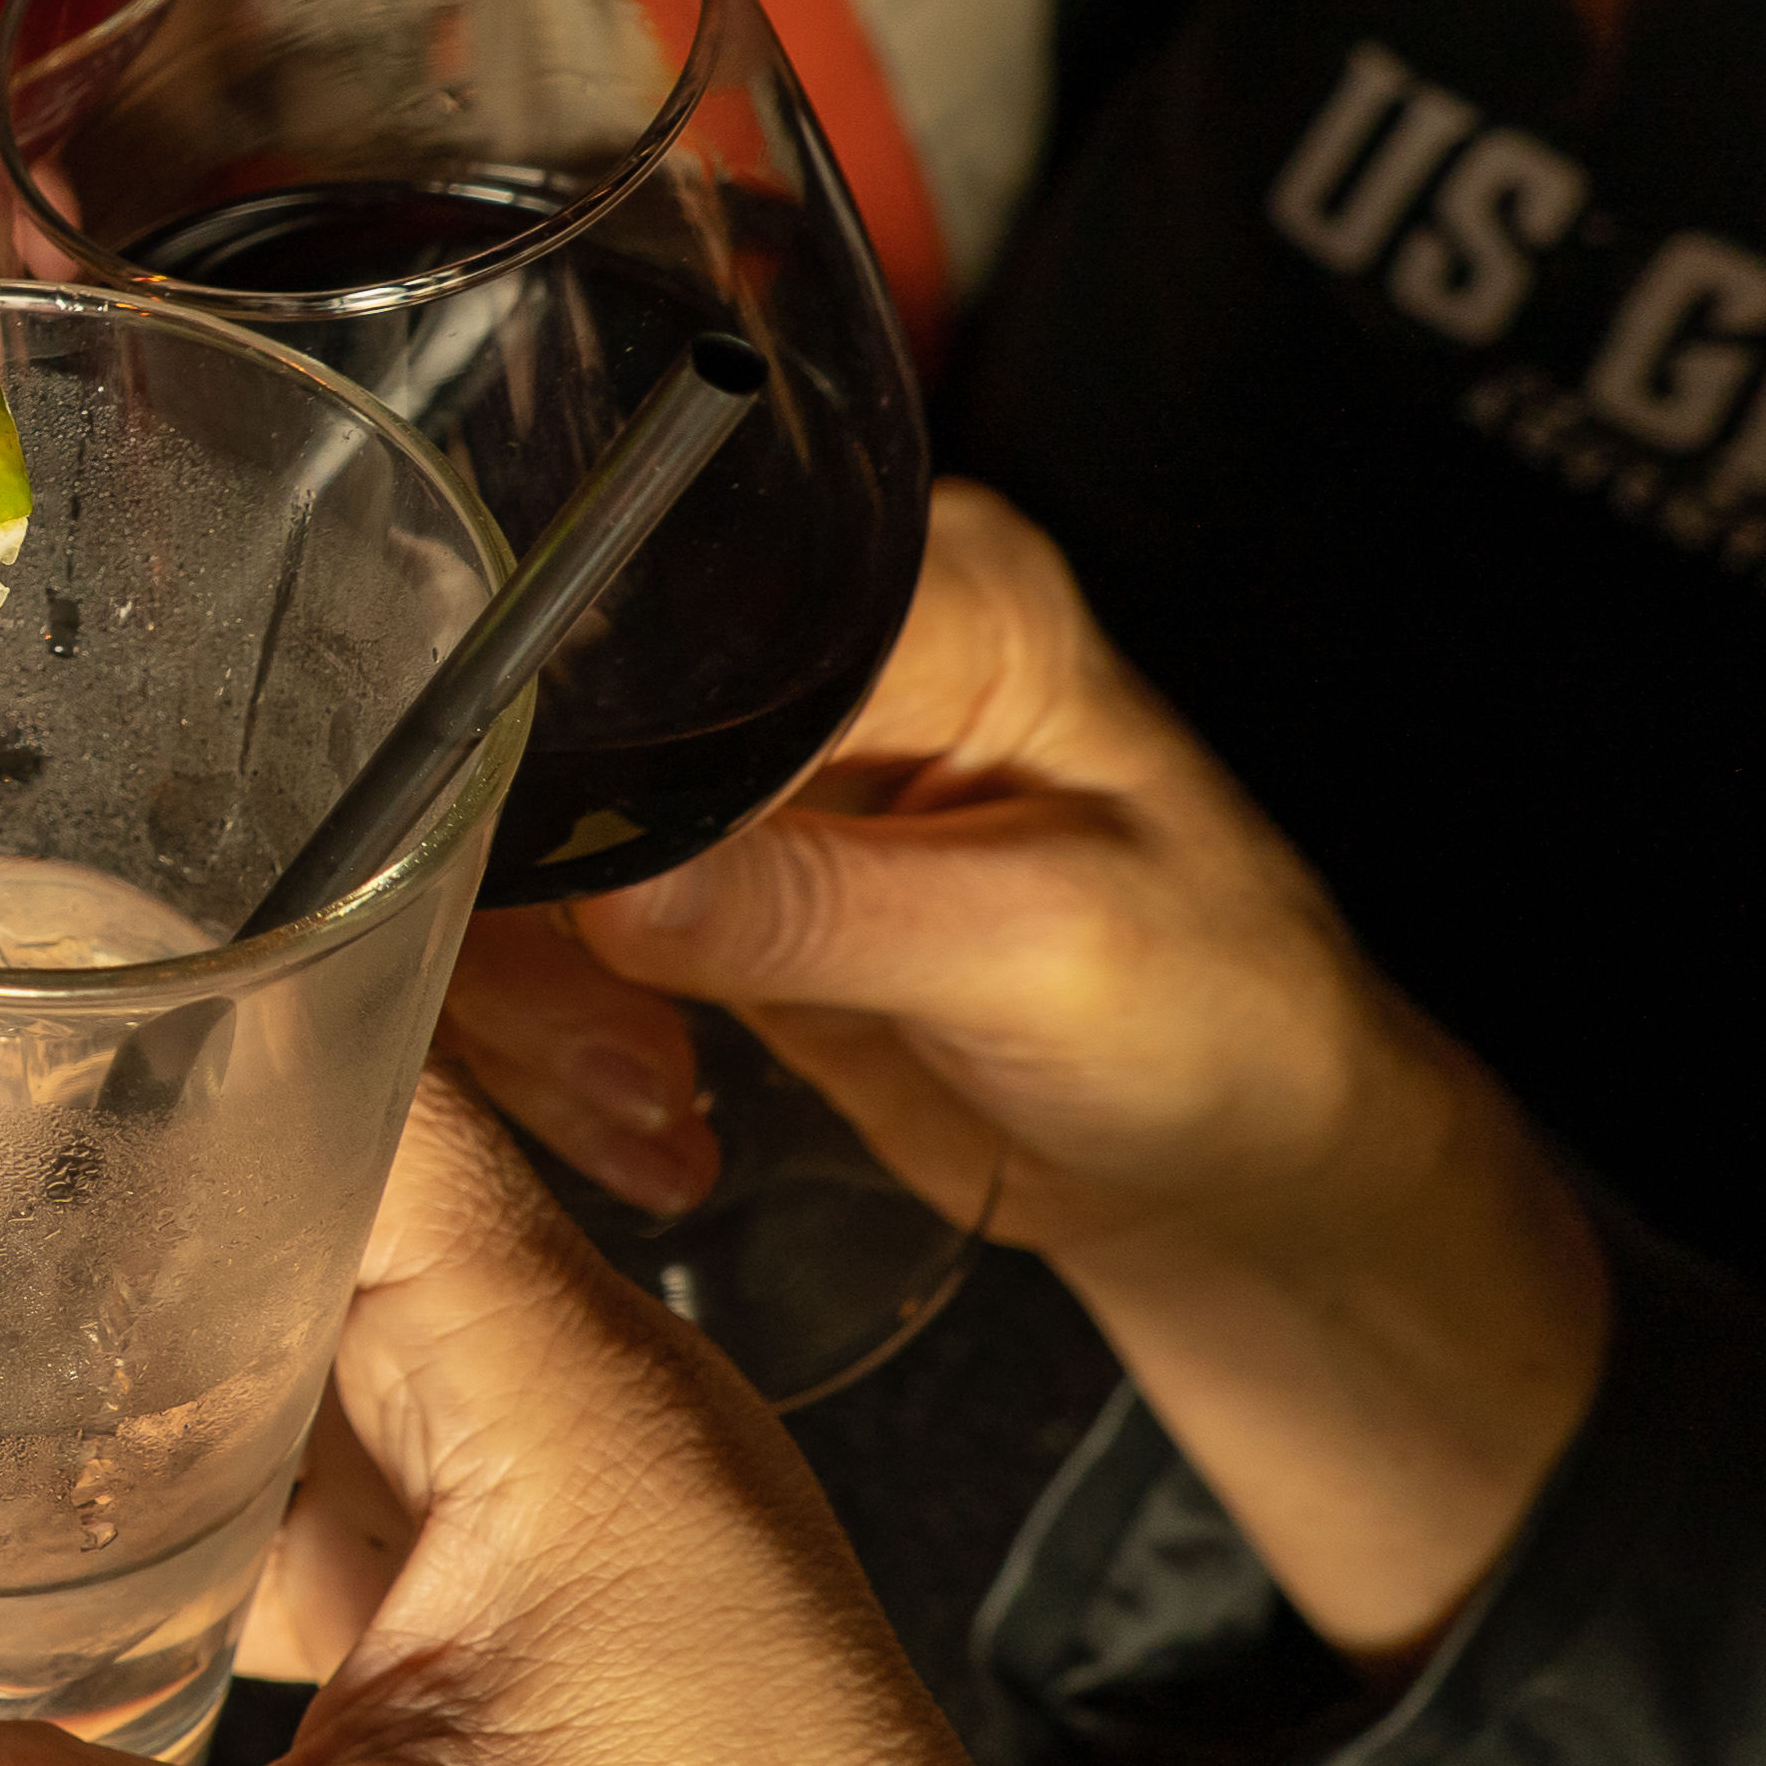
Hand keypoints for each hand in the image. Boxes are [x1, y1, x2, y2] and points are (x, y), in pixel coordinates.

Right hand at [511, 480, 1604, 1666]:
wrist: (1238, 1171)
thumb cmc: (1227, 1023)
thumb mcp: (1050, 951)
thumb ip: (831, 908)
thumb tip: (611, 892)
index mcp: (935, 595)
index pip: (682, 607)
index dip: (582, 728)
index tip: (528, 868)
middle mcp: (823, 660)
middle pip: (573, 720)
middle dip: (538, 901)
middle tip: (595, 1047)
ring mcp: (751, 783)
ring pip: (532, 844)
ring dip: (539, 997)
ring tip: (638, 1101)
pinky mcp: (705, 895)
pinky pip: (556, 943)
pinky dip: (556, 1041)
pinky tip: (637, 1114)